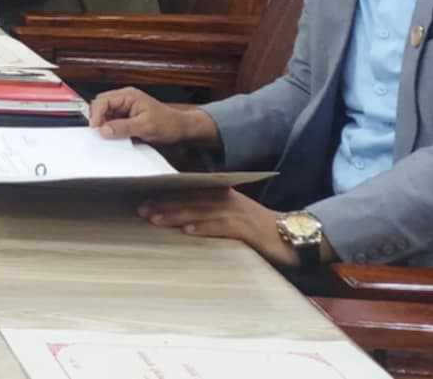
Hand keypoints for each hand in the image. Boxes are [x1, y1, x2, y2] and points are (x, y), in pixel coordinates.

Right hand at [88, 87, 219, 145]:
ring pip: (105, 114)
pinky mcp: (126, 117)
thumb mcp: (145, 127)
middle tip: (100, 133)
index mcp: (129, 95)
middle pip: (101, 106)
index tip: (96, 128)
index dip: (96, 114)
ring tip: (109, 135)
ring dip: (105, 125)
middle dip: (98, 119)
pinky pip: (112, 121)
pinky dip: (111, 129)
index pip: (103, 100)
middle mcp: (125, 99)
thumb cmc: (168, 123)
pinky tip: (115, 135)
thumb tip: (104, 129)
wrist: (181, 128)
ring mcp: (125, 108)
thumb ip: (123, 127)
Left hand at [137, 189, 296, 267]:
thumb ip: (209, 215)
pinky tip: (188, 232)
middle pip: (190, 200)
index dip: (166, 195)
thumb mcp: (231, 219)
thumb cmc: (258, 231)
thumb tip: (183, 221)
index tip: (143, 200)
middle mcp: (227, 200)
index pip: (189, 193)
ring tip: (155, 218)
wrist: (292, 238)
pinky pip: (222, 227)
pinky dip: (204, 228)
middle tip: (141, 210)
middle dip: (164, 204)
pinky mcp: (246, 228)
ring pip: (201, 212)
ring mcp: (237, 213)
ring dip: (177, 215)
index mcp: (222, 195)